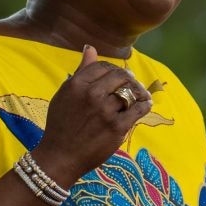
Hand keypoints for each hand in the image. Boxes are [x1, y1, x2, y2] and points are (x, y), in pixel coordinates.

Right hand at [36, 45, 151, 179]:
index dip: (113, 69)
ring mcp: (105, 111)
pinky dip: (145, 105)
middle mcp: (91, 95)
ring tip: (141, 94)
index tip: (118, 76)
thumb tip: (90, 48)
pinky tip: (146, 104)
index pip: (103, 66)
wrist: (60, 157)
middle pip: (121, 76)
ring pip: (131, 91)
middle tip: (132, 83)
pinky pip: (139, 109)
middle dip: (129, 78)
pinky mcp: (117, 127)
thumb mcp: (65, 95)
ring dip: (139, 91)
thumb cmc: (61, 125)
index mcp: (77, 84)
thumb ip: (81, 71)